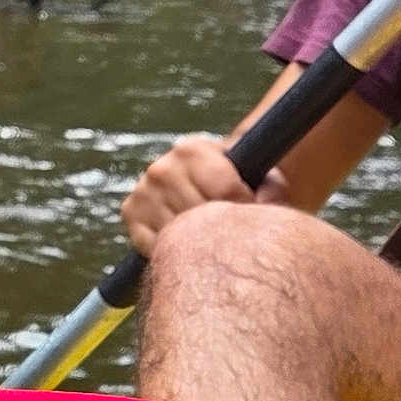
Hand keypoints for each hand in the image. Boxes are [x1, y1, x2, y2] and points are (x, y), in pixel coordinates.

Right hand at [120, 134, 289, 256]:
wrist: (202, 183)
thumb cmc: (236, 182)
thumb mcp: (259, 177)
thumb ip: (270, 189)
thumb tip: (267, 205)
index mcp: (191, 150)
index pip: (224, 190)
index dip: (244, 207)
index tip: (252, 213)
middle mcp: (161, 169)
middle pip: (199, 214)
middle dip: (220, 225)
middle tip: (231, 229)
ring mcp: (142, 193)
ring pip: (177, 233)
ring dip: (196, 241)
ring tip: (209, 234)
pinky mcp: (130, 216)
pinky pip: (155, 246)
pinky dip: (172, 250)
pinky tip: (185, 241)